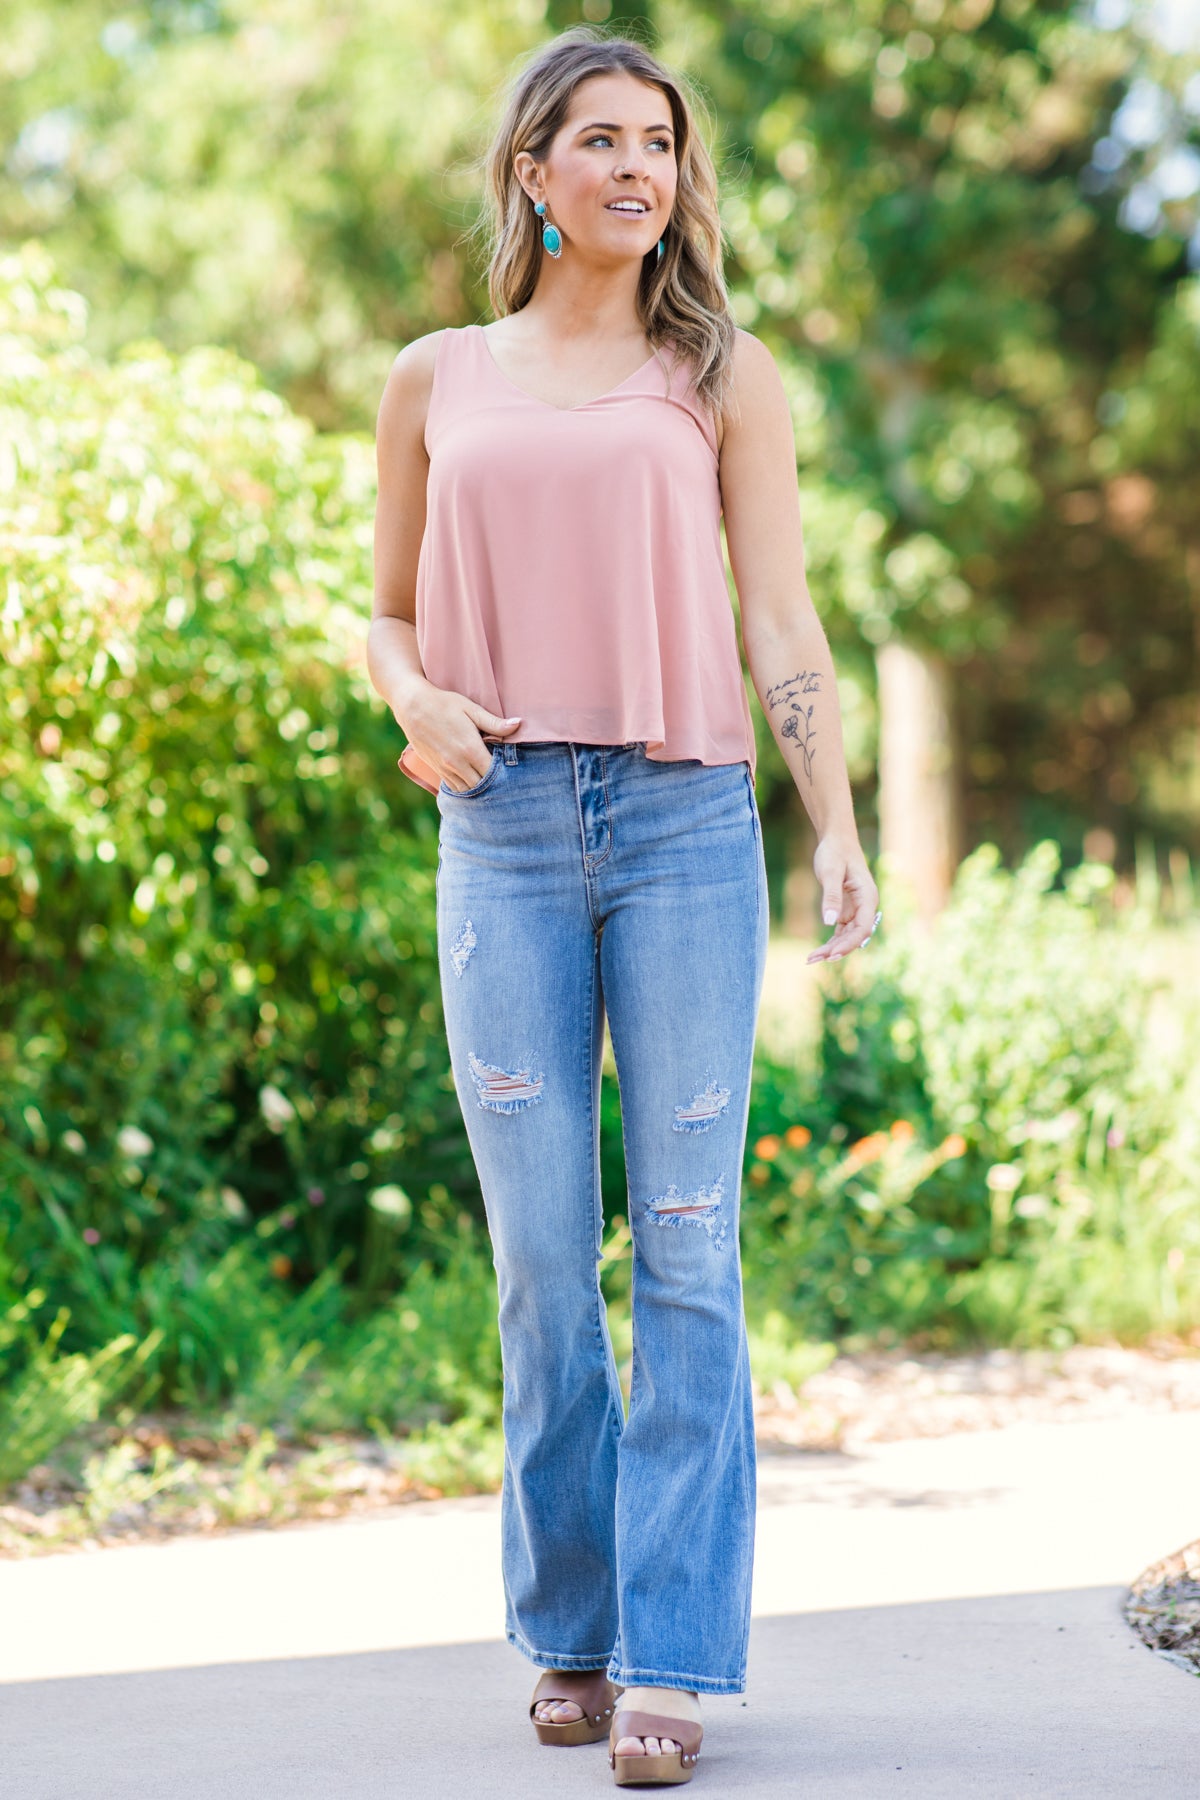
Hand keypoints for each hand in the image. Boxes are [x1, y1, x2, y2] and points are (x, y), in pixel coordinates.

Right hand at [397, 682, 521, 791]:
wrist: (412, 706)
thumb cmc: (444, 704)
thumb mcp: (471, 709)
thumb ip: (495, 723)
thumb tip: (518, 725)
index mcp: (470, 749)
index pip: (494, 773)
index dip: (505, 774)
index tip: (512, 769)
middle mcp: (458, 763)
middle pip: (482, 786)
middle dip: (494, 784)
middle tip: (504, 777)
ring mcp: (445, 769)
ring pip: (468, 790)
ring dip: (480, 788)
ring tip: (489, 779)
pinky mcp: (436, 770)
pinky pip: (455, 787)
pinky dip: (466, 787)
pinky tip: (473, 779)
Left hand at [806, 832, 880, 963]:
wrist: (836, 839)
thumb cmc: (835, 852)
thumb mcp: (830, 873)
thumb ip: (831, 897)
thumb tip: (829, 922)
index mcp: (868, 897)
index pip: (863, 928)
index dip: (849, 944)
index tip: (831, 955)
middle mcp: (866, 906)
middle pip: (855, 936)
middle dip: (837, 950)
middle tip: (814, 959)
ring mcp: (857, 909)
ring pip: (847, 936)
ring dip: (832, 949)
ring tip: (811, 959)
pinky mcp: (847, 909)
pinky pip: (841, 931)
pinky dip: (831, 941)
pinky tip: (817, 951)